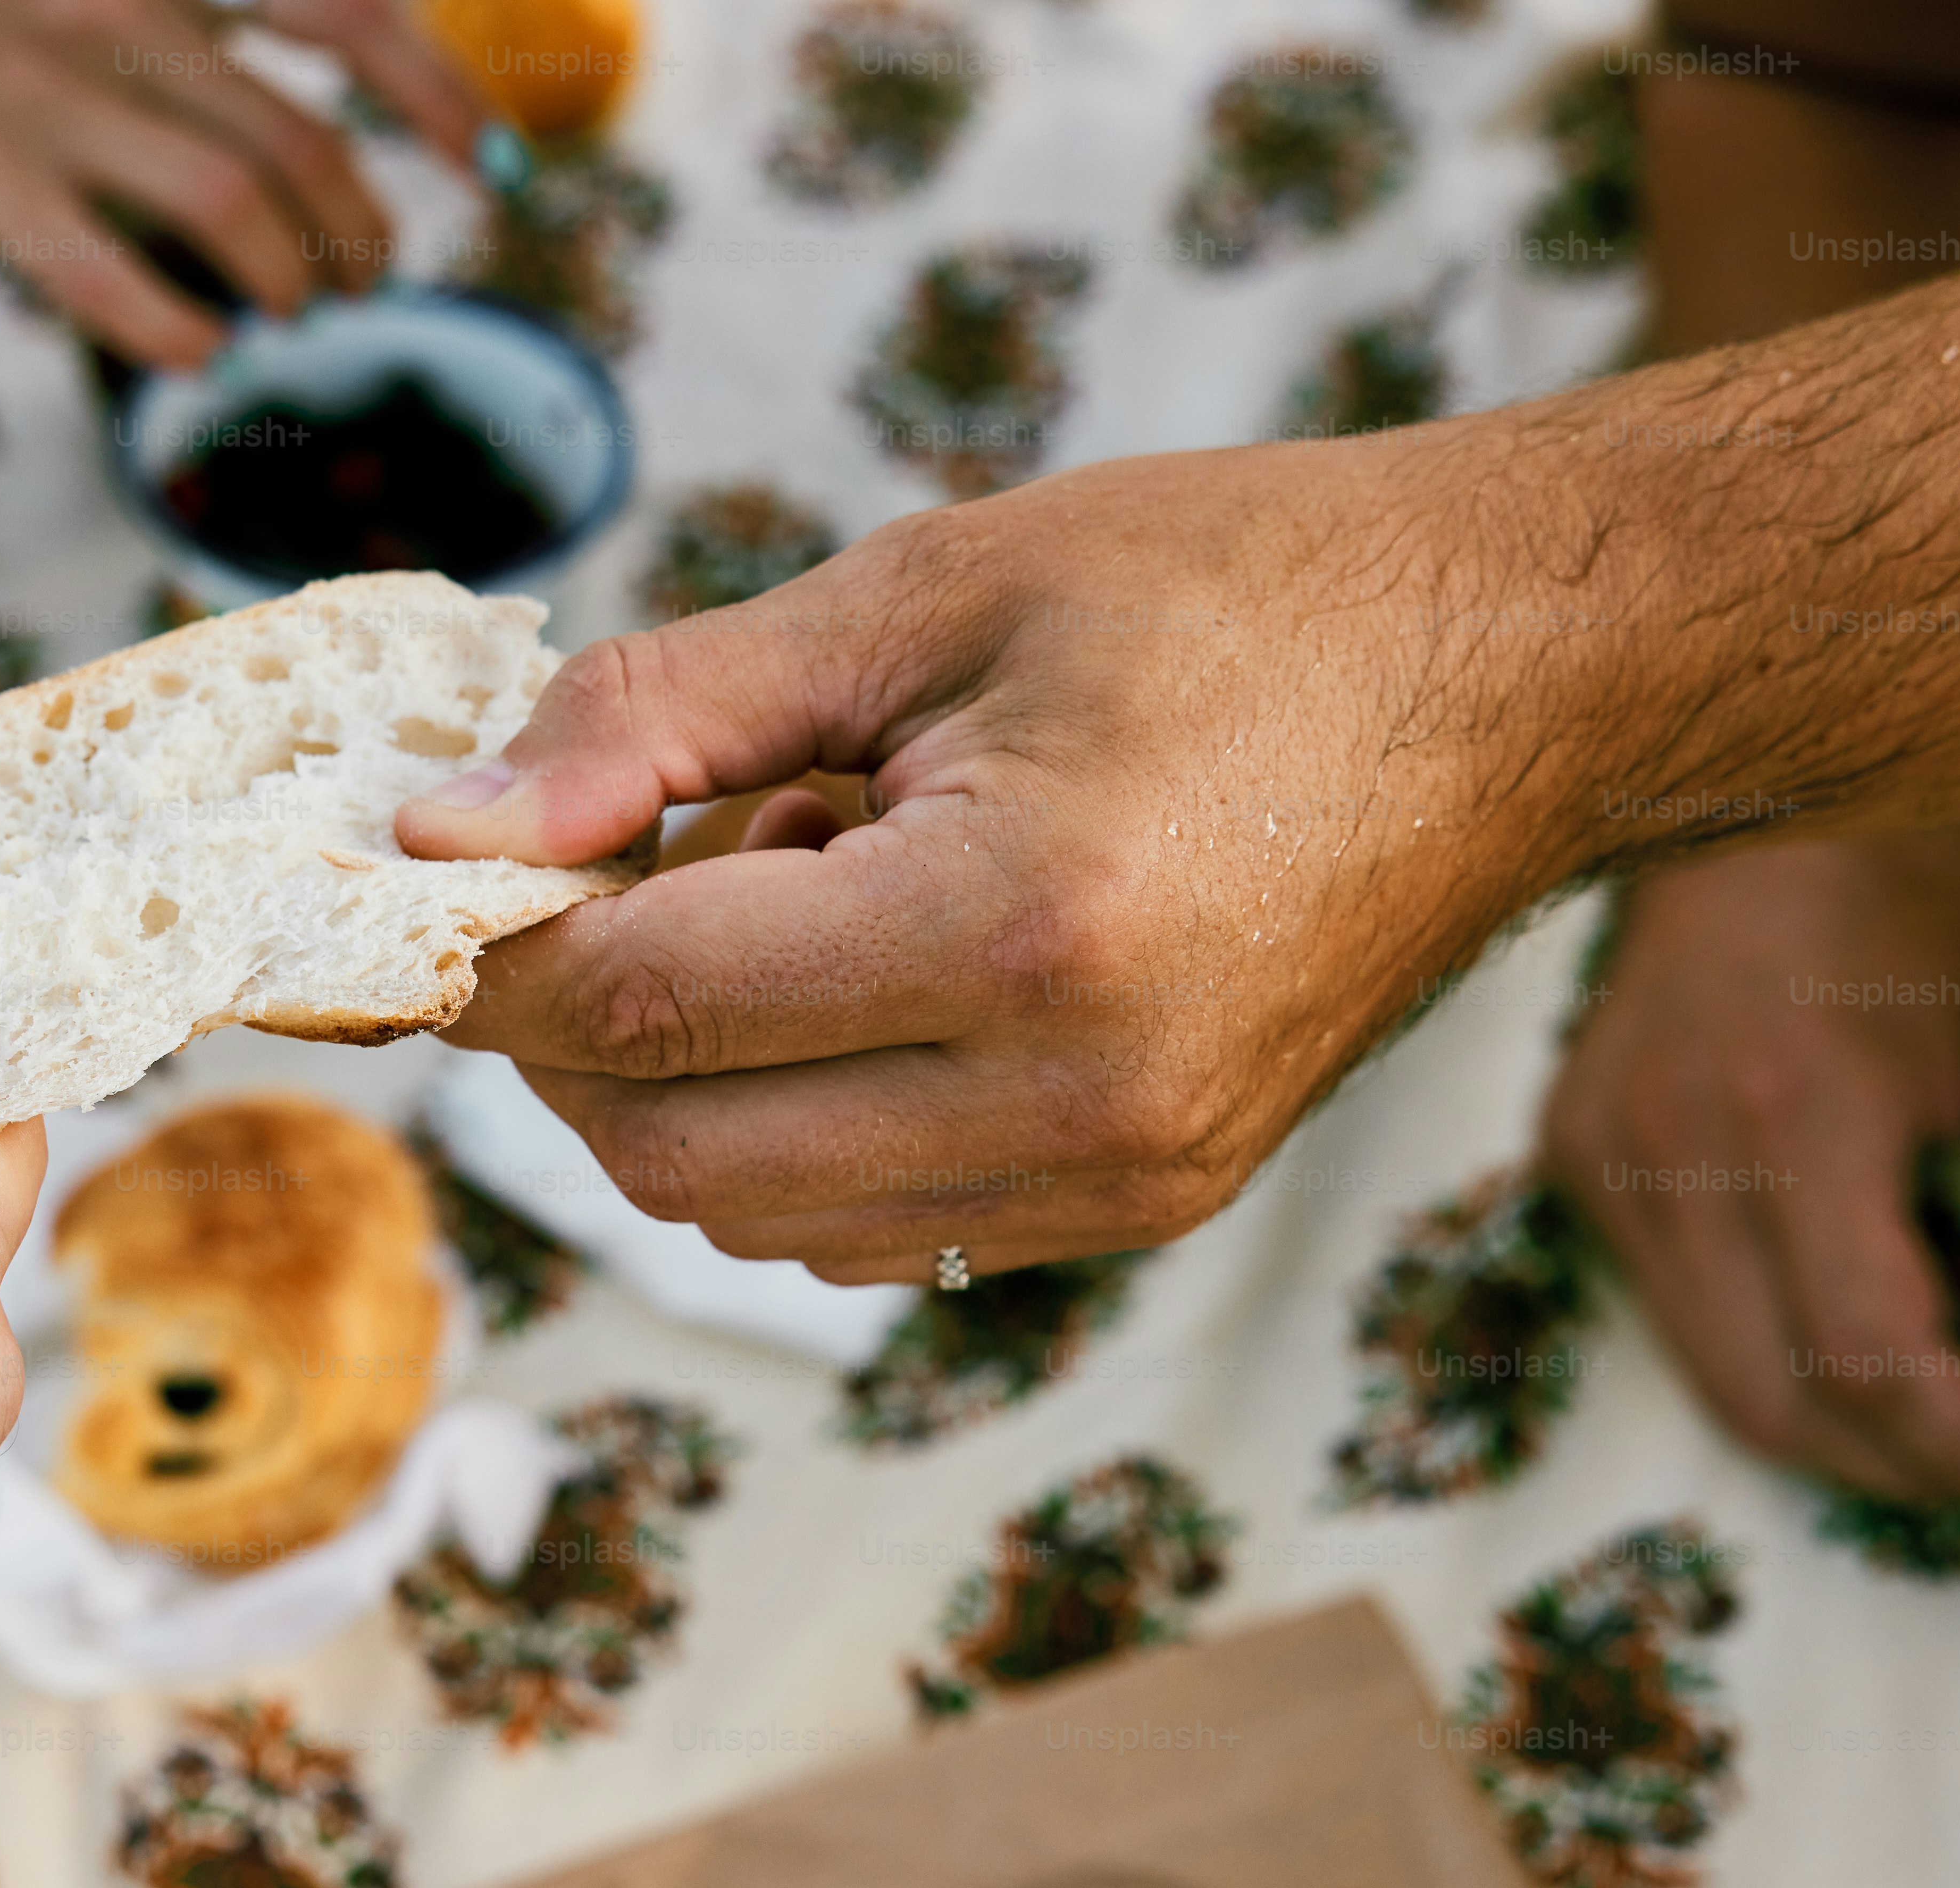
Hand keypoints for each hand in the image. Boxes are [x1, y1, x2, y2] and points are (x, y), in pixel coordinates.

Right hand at [0, 0, 489, 366]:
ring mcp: (45, 85)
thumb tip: (240, 117)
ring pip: (239, 206)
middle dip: (360, 230)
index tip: (479, 168)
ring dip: (288, 287)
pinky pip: (116, 277)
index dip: (435, 94)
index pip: (344, 9)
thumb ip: (147, 35)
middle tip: (361, 284)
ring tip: (287, 323)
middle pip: (305, 137)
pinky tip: (196, 358)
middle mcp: (116, 3)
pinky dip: (181, 336)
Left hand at [393, 447, 1608, 1279]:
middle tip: (613, 861)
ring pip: (757, 1217)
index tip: (442, 870)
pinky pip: (872, 1226)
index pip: (644, 1009)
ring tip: (794, 882)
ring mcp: (1122, 1181)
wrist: (1517, 674)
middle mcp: (1077, 1103)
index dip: (498, 949)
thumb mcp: (924, 589)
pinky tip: (868, 966)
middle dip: (577, 1032)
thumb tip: (446, 831)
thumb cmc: (1235, 589)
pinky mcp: (1145, 1208)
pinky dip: (796, 1123)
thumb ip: (659, 714)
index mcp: (1019, 932)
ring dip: (690, 1081)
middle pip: (673, 1155)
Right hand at [1541, 828, 1959, 1532]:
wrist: (1744, 784)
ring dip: (1827, 1436)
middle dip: (1899, 1472)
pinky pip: (1664, 1308)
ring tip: (1925, 1431)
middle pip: (1779, 1394)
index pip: (1874, 1346)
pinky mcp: (1572, 1158)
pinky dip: (1755, 1352)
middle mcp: (1681, 1148)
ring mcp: (1607, 1157)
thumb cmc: (1913, 882)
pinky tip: (1826, 1319)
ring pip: (1709, 1377)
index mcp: (1806, 1107)